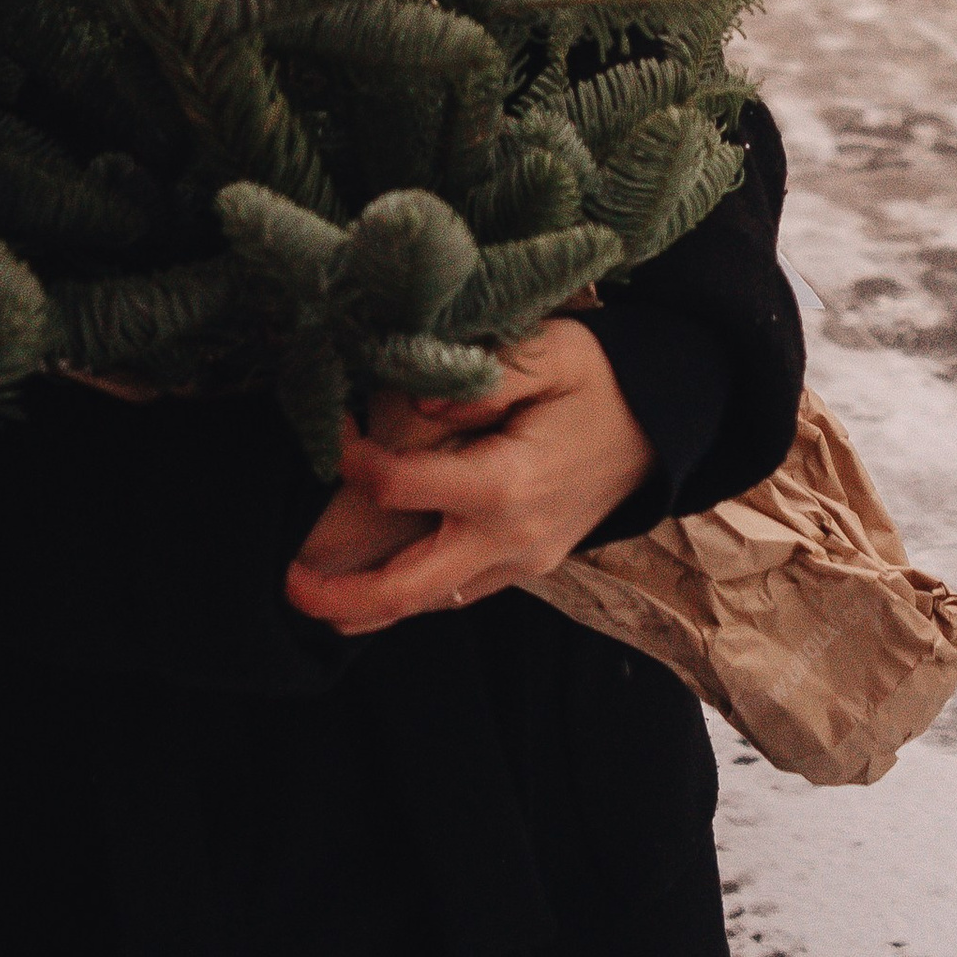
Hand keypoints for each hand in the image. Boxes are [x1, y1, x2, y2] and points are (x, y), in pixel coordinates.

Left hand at [284, 319, 653, 630]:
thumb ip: (485, 373)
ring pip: (433, 602)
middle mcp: (510, 539)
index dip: (355, 460)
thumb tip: (416, 395)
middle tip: (288, 584)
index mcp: (507, 484)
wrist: (669, 423)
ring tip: (316, 598)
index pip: (404, 487)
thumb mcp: (554, 350)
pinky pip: (460, 593)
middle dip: (343, 594)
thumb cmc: (606, 376)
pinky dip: (415, 593)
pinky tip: (380, 584)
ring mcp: (522, 562)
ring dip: (372, 606)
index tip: (331, 427)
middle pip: (409, 588)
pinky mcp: (528, 567)